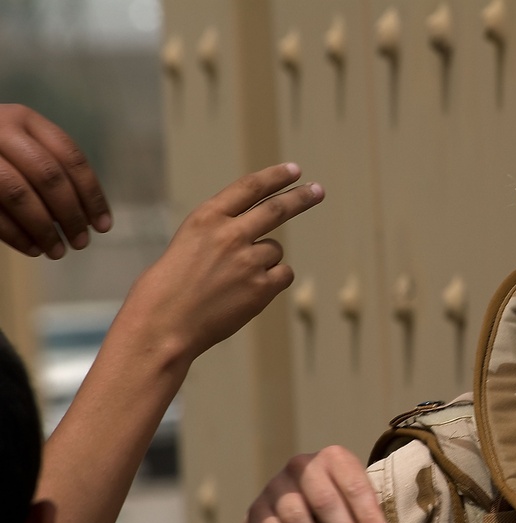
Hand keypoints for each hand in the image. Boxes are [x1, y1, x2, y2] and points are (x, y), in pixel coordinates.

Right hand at [0, 104, 111, 257]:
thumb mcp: (24, 146)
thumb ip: (52, 170)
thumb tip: (89, 217)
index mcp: (25, 119)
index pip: (70, 157)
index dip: (91, 194)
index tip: (103, 226)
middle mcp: (0, 128)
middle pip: (48, 175)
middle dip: (70, 214)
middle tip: (82, 243)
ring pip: (19, 194)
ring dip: (43, 229)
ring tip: (58, 251)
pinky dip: (15, 234)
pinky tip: (32, 249)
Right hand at [117, 162, 323, 365]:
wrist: (163, 324)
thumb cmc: (168, 289)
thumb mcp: (188, 243)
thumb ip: (220, 232)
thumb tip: (259, 233)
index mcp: (206, 217)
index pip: (249, 187)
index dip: (275, 177)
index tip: (294, 170)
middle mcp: (229, 233)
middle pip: (276, 208)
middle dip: (301, 197)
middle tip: (318, 190)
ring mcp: (247, 260)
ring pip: (274, 250)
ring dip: (263, 261)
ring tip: (232, 282)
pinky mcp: (261, 287)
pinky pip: (283, 274)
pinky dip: (273, 281)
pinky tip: (247, 293)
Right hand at [220, 445, 396, 522]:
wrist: (284, 516)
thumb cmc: (331, 511)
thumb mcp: (355, 513)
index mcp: (333, 458)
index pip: (354, 484)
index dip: (369, 515)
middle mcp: (302, 466)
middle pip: (324, 501)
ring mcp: (275, 486)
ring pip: (296, 519)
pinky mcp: (257, 511)